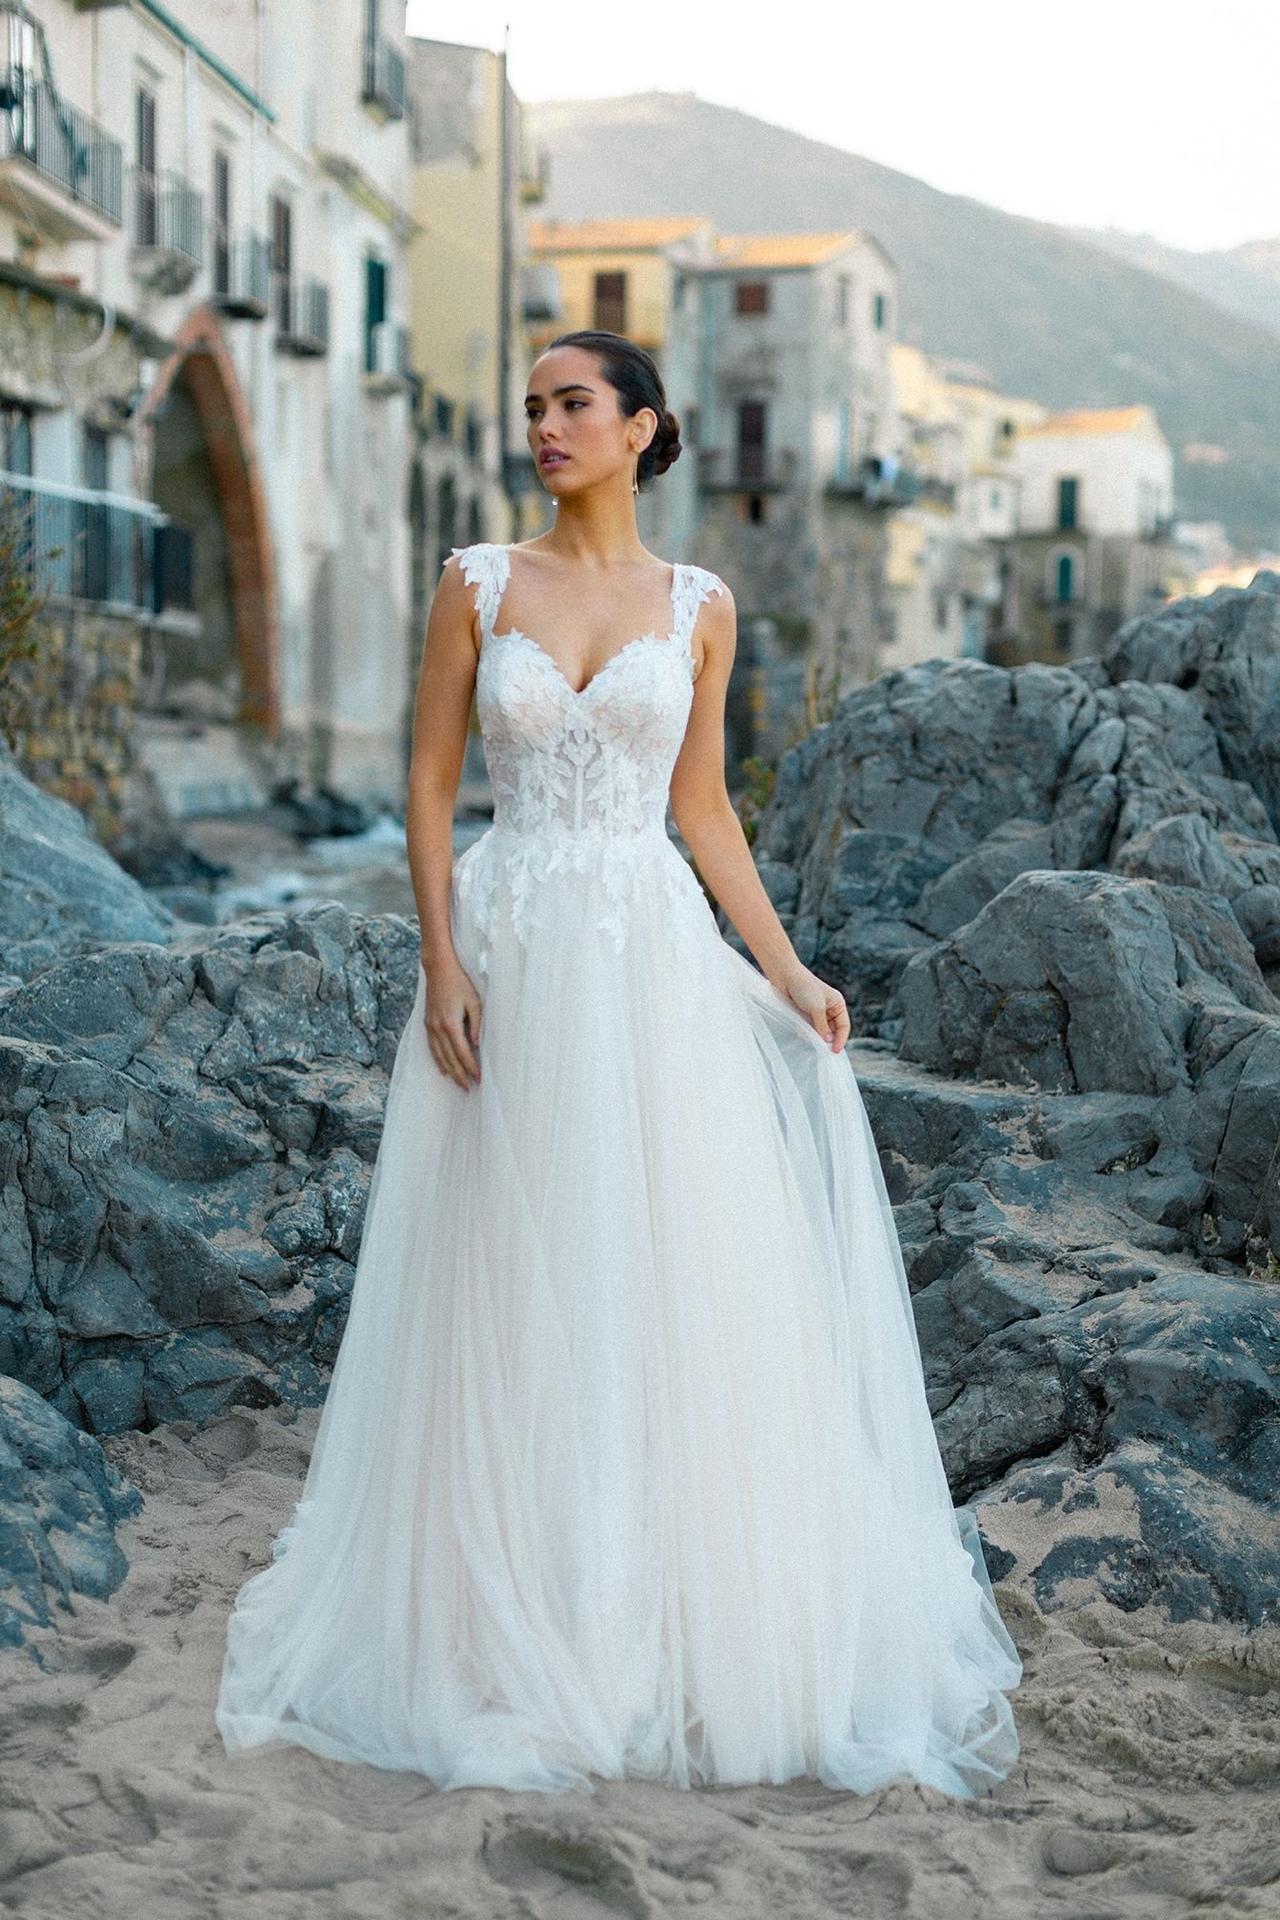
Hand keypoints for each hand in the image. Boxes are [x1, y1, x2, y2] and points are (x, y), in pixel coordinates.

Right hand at [421, 954, 483, 1089]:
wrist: (438, 970)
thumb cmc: (460, 984)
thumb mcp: (475, 1002)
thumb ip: (477, 1024)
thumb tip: (477, 1045)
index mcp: (451, 1024)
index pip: (463, 1053)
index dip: (471, 1067)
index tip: (479, 1078)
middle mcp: (438, 1029)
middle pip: (450, 1059)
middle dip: (460, 1075)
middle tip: (469, 1088)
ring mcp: (430, 1027)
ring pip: (439, 1056)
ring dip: (449, 1072)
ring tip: (458, 1083)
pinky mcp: (427, 1024)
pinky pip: (432, 1048)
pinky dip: (438, 1061)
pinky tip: (443, 1070)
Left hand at [774, 960, 850, 1052]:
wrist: (784, 977)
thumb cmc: (804, 988)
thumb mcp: (816, 1008)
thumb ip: (822, 1026)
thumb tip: (827, 1041)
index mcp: (837, 1004)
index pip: (844, 1026)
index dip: (840, 1039)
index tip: (834, 1051)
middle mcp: (829, 1009)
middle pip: (833, 1031)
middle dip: (828, 1040)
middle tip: (823, 1052)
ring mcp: (817, 1013)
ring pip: (820, 1031)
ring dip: (816, 1037)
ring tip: (811, 1040)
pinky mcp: (805, 1015)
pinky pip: (809, 1029)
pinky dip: (807, 1033)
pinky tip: (802, 1033)